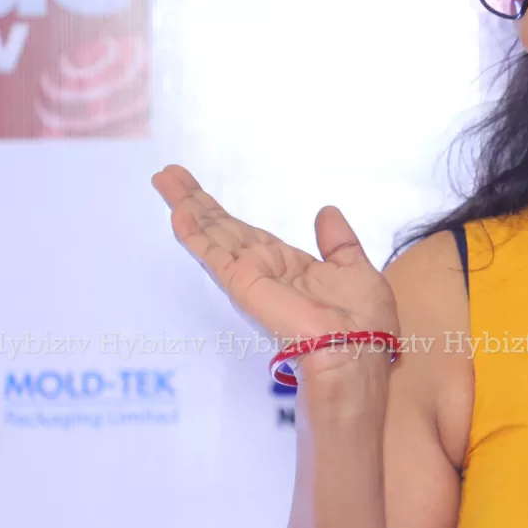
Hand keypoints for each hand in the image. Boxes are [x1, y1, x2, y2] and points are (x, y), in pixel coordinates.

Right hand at [152, 165, 398, 347]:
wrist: (355, 352)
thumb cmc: (362, 321)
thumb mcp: (356, 269)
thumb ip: (338, 242)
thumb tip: (327, 212)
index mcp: (289, 267)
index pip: (247, 234)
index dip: (224, 215)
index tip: (201, 194)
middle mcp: (264, 269)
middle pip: (222, 229)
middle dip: (196, 201)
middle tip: (168, 175)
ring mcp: (251, 277)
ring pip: (213, 234)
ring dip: (188, 207)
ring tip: (164, 180)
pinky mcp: (244, 284)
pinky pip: (214, 254)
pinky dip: (195, 233)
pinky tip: (177, 213)